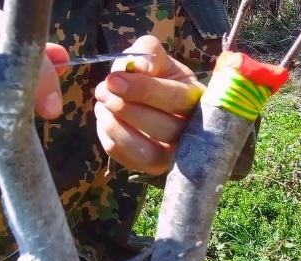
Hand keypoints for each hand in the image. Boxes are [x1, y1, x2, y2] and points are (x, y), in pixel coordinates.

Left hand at [94, 35, 204, 174]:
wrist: (156, 103)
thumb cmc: (159, 78)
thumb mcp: (157, 58)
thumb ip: (147, 52)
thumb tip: (137, 67)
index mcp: (198, 99)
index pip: (175, 99)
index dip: (142, 90)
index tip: (113, 79)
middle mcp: (193, 132)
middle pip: (163, 128)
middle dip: (124, 107)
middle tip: (102, 90)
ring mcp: (175, 155)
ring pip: (145, 151)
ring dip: (114, 125)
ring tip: (103, 104)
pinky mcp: (154, 167)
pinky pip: (125, 158)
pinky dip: (108, 137)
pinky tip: (106, 119)